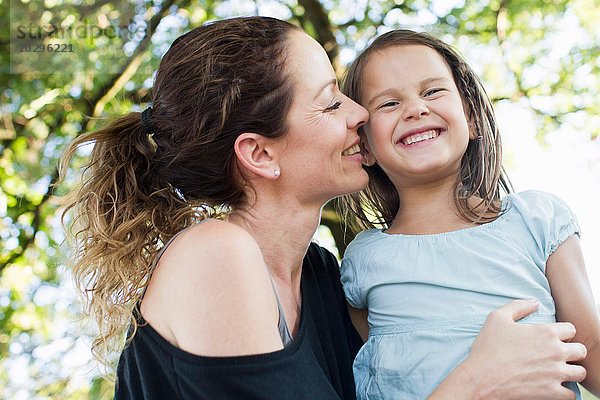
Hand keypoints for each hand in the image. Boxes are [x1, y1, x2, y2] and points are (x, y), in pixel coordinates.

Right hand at [467, 299, 586, 399]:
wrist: (482, 378)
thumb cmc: (488, 347)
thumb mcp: (497, 318)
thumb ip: (518, 306)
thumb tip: (534, 302)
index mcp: (545, 332)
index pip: (571, 329)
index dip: (563, 333)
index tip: (554, 338)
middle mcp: (555, 352)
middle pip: (580, 351)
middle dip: (572, 352)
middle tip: (559, 355)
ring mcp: (556, 373)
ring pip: (580, 373)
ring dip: (571, 372)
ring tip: (559, 372)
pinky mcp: (552, 392)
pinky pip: (571, 395)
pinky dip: (565, 392)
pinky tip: (554, 388)